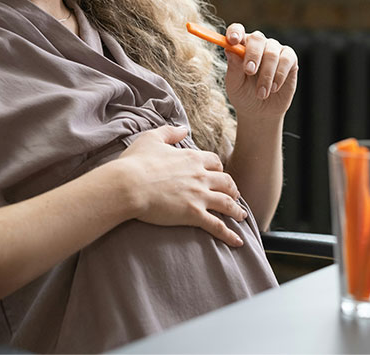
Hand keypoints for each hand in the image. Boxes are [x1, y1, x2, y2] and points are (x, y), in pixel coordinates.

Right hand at [117, 125, 246, 246]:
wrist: (128, 185)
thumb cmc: (135, 162)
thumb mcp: (151, 138)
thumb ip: (169, 132)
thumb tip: (183, 128)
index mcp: (192, 158)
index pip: (214, 162)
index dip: (219, 169)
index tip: (219, 174)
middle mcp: (200, 176)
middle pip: (226, 182)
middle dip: (232, 189)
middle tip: (234, 195)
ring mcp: (199, 196)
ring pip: (226, 203)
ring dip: (236, 210)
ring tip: (241, 216)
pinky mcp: (193, 214)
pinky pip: (217, 226)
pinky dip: (229, 234)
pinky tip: (237, 242)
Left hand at [223, 23, 297, 119]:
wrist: (260, 112)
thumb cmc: (244, 95)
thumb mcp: (234, 84)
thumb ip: (233, 67)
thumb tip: (230, 49)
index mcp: (240, 46)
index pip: (237, 30)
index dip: (235, 32)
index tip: (233, 41)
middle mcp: (258, 45)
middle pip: (257, 39)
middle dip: (253, 55)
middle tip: (249, 71)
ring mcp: (274, 50)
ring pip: (271, 53)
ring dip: (266, 75)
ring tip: (261, 93)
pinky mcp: (289, 59)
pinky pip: (286, 60)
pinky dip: (279, 75)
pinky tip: (274, 88)